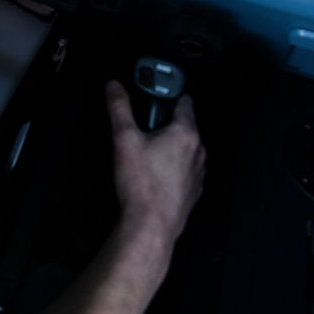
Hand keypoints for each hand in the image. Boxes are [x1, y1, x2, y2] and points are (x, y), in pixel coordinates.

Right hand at [105, 79, 205, 248]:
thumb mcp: (124, 139)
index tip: (155, 96)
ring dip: (170, 147)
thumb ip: (120, 108)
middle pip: (183, 126)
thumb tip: (115, 88)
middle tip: (143, 128)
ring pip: (185, 150)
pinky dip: (173, 168)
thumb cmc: (142, 185)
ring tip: (146, 154)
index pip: (184, 102)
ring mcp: (197, 174)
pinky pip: (185, 170)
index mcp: (185, 134)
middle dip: (165, 124)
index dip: (168, 96)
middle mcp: (197, 152)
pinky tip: (154, 175)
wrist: (151, 226)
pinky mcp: (193, 191)